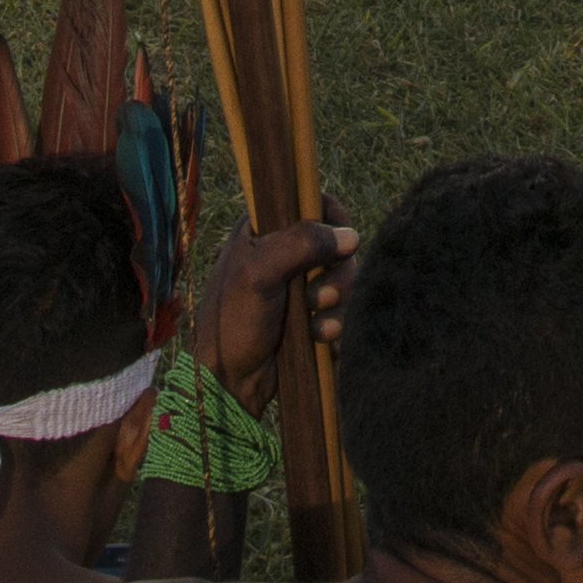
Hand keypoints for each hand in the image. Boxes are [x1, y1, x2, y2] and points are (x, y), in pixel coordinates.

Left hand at [186, 204, 355, 413]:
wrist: (231, 381)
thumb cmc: (234, 322)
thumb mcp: (259, 273)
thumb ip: (301, 244)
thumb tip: (350, 236)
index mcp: (263, 230)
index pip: (310, 202)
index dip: (332, 217)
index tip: (340, 241)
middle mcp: (282, 252)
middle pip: (335, 243)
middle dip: (335, 272)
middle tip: (317, 297)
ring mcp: (296, 284)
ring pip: (341, 277)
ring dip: (335, 301)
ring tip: (314, 323)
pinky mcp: (308, 313)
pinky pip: (339, 308)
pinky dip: (333, 322)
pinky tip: (319, 336)